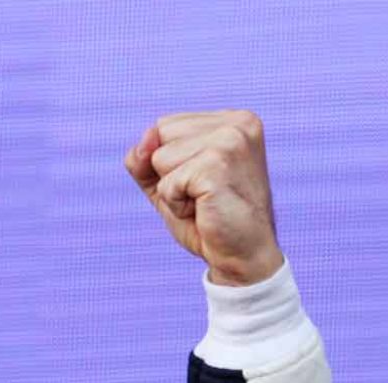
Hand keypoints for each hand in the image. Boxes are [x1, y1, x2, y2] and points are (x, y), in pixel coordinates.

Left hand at [124, 110, 285, 286]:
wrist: (243, 258)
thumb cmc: (209, 220)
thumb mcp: (169, 181)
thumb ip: (146, 157)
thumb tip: (143, 142)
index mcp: (233, 120)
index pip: (165, 126)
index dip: (169, 162)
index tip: (203, 183)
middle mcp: (237, 123)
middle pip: (160, 135)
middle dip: (168, 173)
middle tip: (203, 195)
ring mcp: (230, 140)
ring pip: (159, 158)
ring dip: (172, 191)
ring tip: (204, 203)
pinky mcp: (218, 164)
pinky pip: (167, 183)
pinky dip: (176, 205)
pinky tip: (204, 211)